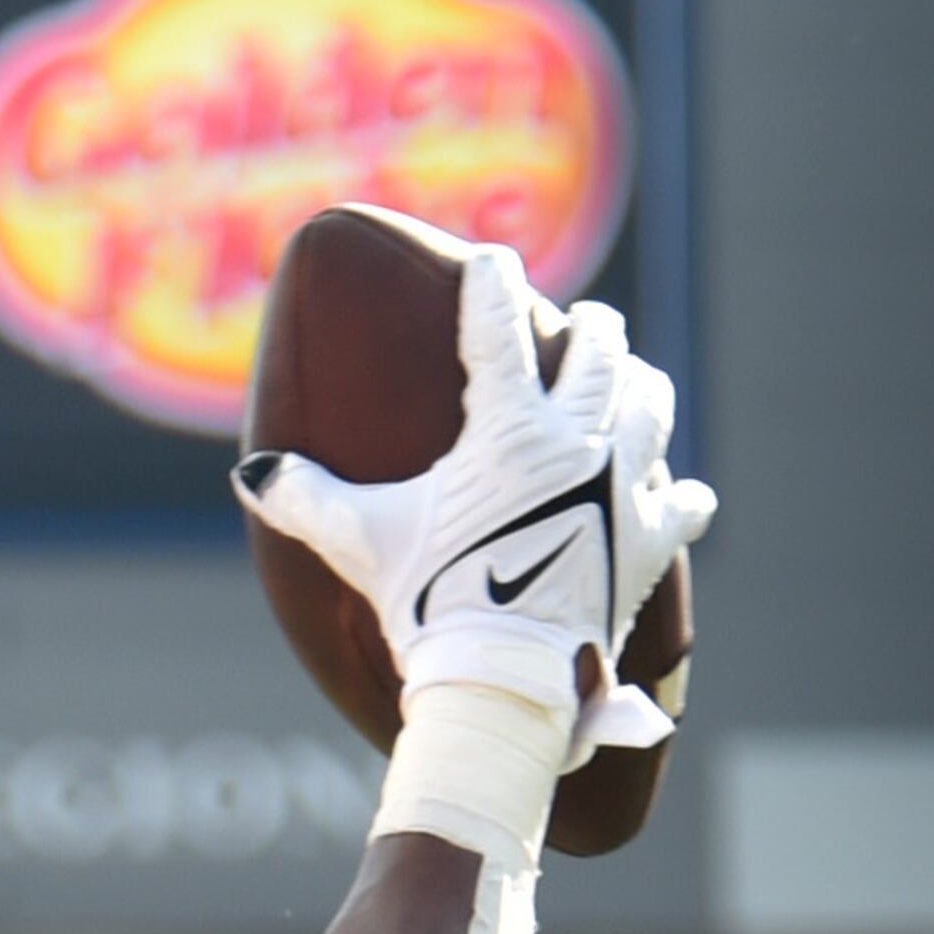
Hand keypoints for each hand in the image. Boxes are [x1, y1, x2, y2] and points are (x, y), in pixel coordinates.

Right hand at [234, 242, 713, 765]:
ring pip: (651, 404)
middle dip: (592, 328)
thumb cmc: (430, 602)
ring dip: (639, 387)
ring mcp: (623, 486)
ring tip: (630, 385)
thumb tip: (253, 476)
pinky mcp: (648, 540)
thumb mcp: (361, 543)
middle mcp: (577, 440)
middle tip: (585, 322)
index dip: (491, 285)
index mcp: (508, 430)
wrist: (503, 675)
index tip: (492, 259)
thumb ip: (305, 500)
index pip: (498, 330)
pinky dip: (678, 496)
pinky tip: (679, 494)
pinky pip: (680, 502)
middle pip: (601, 351)